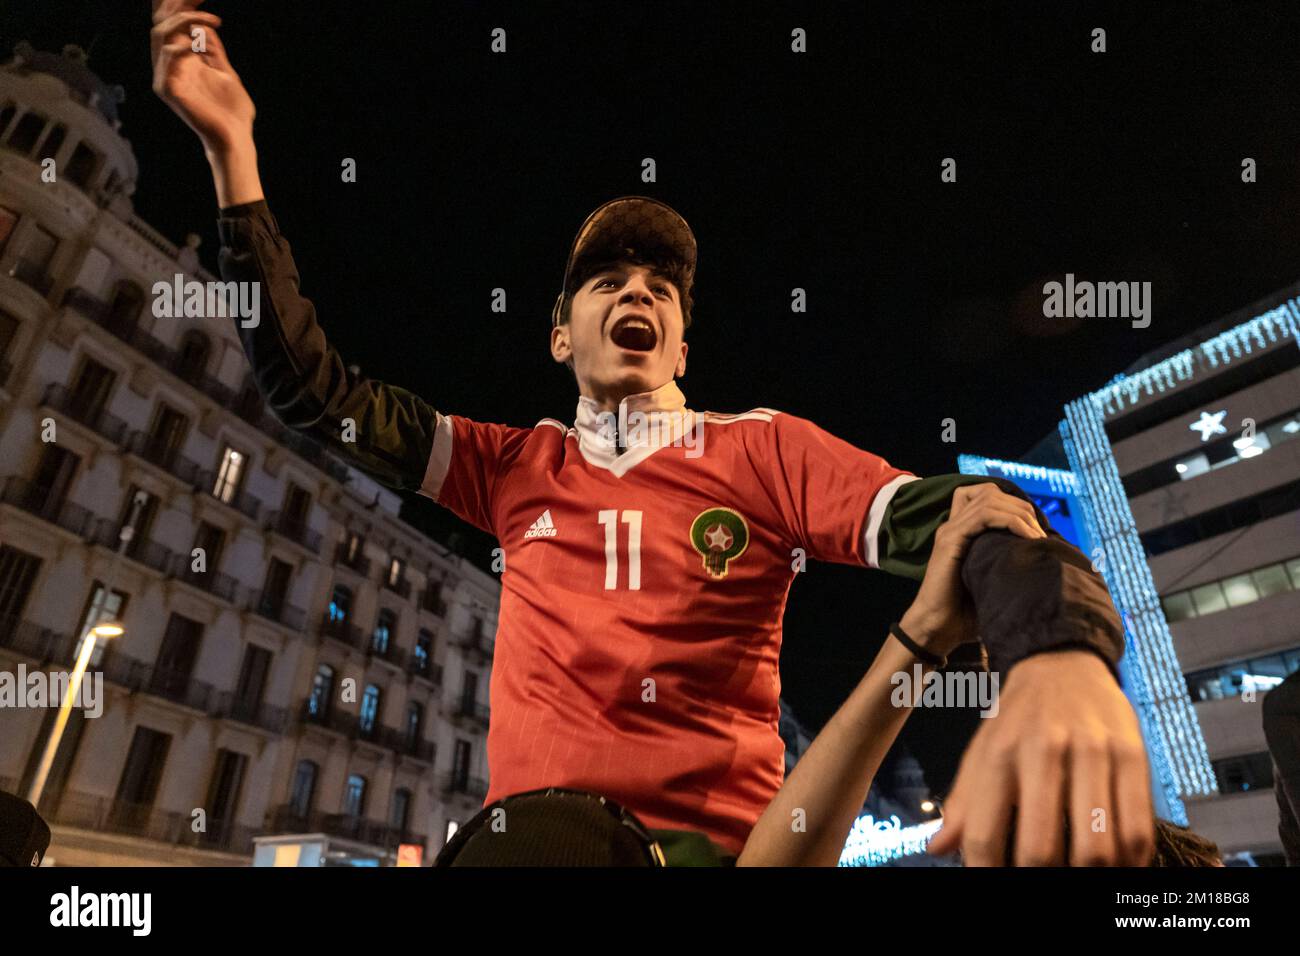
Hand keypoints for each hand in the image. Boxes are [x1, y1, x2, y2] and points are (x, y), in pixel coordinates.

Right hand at [151, 0, 254, 154]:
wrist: (235, 139)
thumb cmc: (233, 112)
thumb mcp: (225, 72)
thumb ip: (213, 50)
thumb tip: (206, 25)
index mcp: (182, 62)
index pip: (170, 26)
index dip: (178, 5)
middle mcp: (169, 66)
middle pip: (160, 23)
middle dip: (177, 4)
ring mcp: (166, 77)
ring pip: (160, 34)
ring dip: (185, 20)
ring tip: (212, 19)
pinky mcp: (168, 89)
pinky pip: (168, 56)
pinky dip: (185, 44)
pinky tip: (203, 46)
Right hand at [901, 482, 1046, 658]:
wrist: (939, 629)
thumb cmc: (967, 613)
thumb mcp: (993, 581)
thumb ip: (1008, 563)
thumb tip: (1046, 560)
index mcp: (961, 531)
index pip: (985, 495)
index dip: (1014, 504)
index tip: (1035, 528)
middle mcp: (953, 525)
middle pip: (990, 491)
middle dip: (1021, 507)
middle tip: (1040, 533)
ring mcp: (950, 531)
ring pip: (988, 498)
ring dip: (1019, 513)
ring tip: (1036, 536)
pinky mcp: (950, 541)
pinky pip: (983, 515)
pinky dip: (1011, 522)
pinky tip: (1027, 539)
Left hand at [927, 650, 1155, 865]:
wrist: (1064, 665)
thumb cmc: (1017, 720)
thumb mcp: (981, 751)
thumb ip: (963, 803)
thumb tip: (939, 848)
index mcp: (998, 755)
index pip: (984, 834)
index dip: (987, 873)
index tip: (994, 884)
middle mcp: (1043, 752)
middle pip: (1041, 849)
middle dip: (1039, 880)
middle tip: (1043, 882)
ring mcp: (1092, 753)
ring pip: (1096, 848)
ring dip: (1088, 877)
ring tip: (1080, 876)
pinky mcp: (1132, 754)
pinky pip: (1137, 829)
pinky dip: (1130, 862)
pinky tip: (1117, 866)